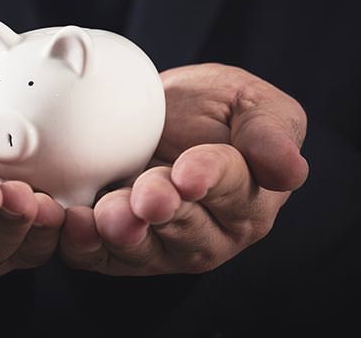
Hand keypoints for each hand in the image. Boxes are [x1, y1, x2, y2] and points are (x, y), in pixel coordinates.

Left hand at [60, 63, 307, 275]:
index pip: (235, 190)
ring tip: (108, 215)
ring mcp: (163, 247)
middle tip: (147, 195)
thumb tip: (290, 169)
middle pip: (189, 230)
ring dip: (124, 236)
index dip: (211, 180)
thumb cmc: (213, 108)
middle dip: (165, 212)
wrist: (157, 114)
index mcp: (250, 198)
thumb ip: (271, 132)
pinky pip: (100, 258)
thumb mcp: (251, 102)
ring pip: (145, 252)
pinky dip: (82, 245)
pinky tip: (70, 223)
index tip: (190, 172)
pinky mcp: (118, 251)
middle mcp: (211, 233)